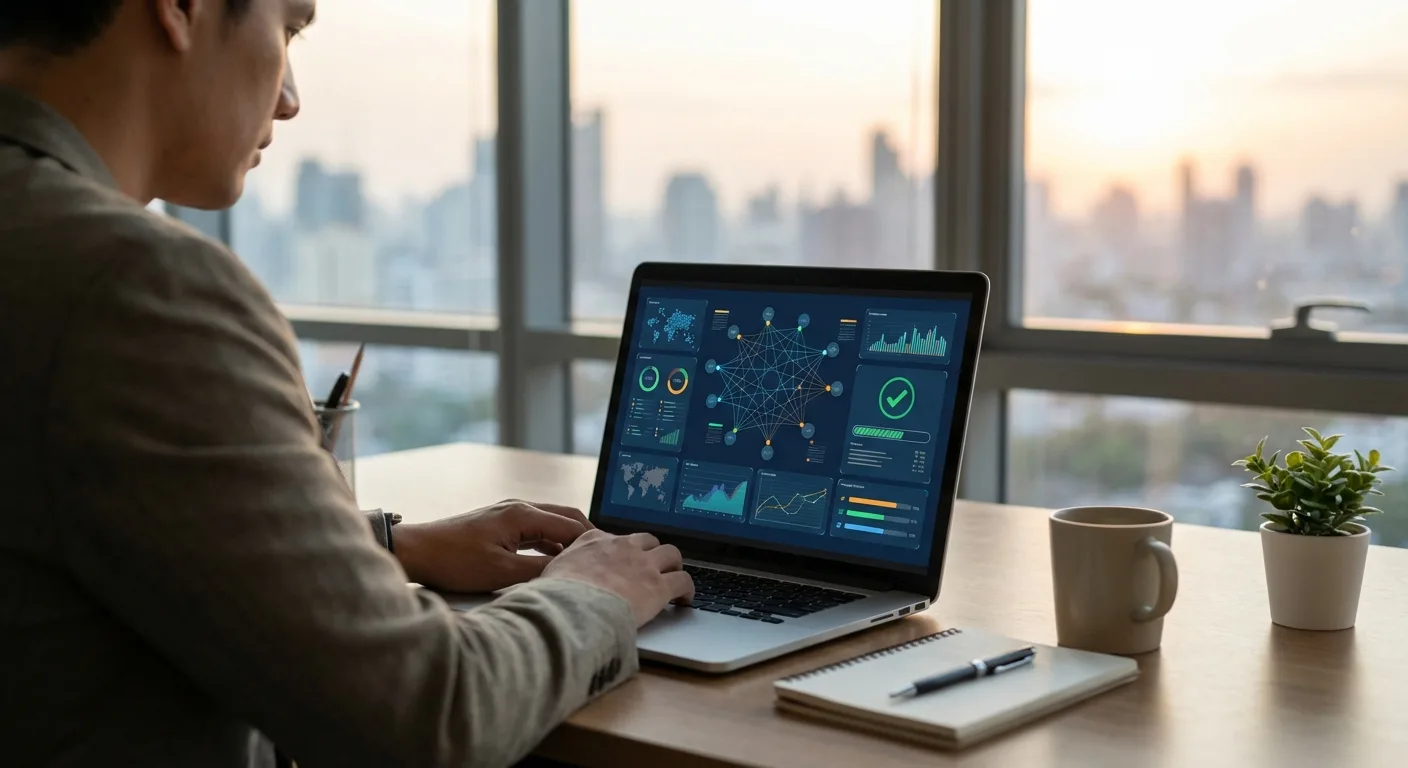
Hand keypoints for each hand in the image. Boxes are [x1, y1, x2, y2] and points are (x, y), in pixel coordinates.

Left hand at [393, 500, 591, 592]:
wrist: (416, 552)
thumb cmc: (454, 561)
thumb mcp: (501, 573)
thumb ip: (539, 572)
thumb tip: (567, 575)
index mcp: (523, 515)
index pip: (572, 527)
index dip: (593, 544)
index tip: (611, 559)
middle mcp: (519, 508)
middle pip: (566, 518)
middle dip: (588, 537)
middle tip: (607, 557)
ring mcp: (508, 514)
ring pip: (551, 525)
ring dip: (569, 541)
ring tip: (586, 562)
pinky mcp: (498, 525)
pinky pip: (535, 531)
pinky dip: (550, 544)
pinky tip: (555, 562)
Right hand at [541, 530, 694, 626]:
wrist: (571, 609)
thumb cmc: (553, 597)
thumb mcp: (549, 575)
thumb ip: (558, 573)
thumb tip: (546, 586)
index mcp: (593, 541)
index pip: (615, 538)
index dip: (623, 550)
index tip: (624, 560)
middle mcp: (621, 546)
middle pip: (648, 540)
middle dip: (652, 552)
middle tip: (654, 566)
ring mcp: (642, 564)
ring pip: (671, 554)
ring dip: (674, 565)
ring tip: (674, 578)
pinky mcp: (659, 586)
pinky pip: (684, 581)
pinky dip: (688, 589)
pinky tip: (686, 599)